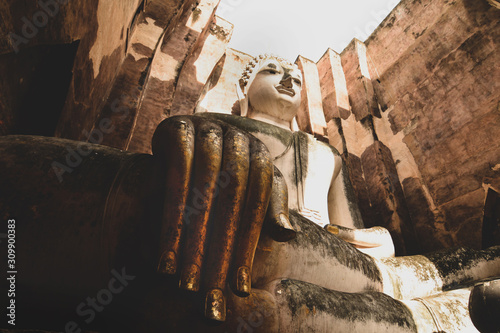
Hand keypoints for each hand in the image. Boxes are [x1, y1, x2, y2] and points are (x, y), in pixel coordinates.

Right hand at [151, 115, 294, 320]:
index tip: (239, 287)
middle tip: (210, 291)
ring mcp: (209, 130)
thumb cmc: (221, 173)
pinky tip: (167, 249)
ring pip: (205, 188)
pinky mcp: (179, 129)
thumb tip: (288, 235)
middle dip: (221, 247)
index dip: (249, 244)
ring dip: (194, 237)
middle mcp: (239, 139)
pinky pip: (177, 174)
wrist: (182, 140)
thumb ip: (268, 210)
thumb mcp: (248, 192)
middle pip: (233, 196)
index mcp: (260, 156)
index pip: (259, 202)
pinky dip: (172, 215)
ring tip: (186, 281)